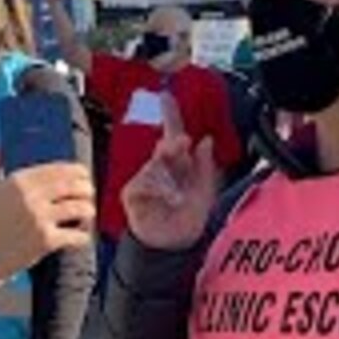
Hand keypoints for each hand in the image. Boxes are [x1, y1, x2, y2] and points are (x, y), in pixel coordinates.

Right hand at [0, 152, 94, 282]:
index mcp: (19, 181)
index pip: (57, 170)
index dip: (77, 170)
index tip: (83, 174)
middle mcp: (30, 198)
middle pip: (72, 186)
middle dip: (86, 188)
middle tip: (89, 192)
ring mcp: (40, 219)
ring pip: (78, 208)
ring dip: (88, 209)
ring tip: (88, 212)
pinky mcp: (46, 241)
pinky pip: (75, 235)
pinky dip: (83, 236)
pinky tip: (82, 236)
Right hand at [122, 92, 220, 249]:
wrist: (174, 242)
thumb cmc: (190, 215)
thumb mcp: (205, 189)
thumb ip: (206, 165)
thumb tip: (206, 140)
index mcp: (177, 163)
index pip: (172, 134)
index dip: (170, 115)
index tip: (166, 96)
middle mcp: (159, 168)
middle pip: (164, 146)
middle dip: (174, 146)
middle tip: (183, 144)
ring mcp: (145, 179)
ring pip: (155, 166)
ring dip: (168, 179)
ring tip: (177, 197)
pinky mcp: (133, 193)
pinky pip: (142, 182)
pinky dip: (155, 190)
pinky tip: (164, 199)